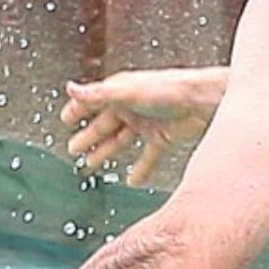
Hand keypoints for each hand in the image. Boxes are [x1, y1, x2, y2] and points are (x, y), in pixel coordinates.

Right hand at [60, 68, 220, 185]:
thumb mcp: (127, 92)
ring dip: (106, 153)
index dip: (78, 110)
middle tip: (73, 150)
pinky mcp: (163, 137)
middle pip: (104, 124)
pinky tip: (132, 181)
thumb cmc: (167, 90)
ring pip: (121, 141)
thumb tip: (70, 87)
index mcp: (121, 92)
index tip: (65, 119)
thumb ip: (97, 94)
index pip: (94, 101)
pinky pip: (147, 156)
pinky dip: (140, 169)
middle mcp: (132, 107)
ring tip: (91, 166)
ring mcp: (147, 123)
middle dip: (88, 137)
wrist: (204, 102)